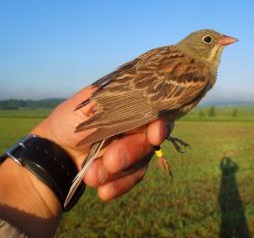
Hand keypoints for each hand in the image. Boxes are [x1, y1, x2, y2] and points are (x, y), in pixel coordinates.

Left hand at [31, 86, 170, 200]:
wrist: (54, 152)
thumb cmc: (69, 122)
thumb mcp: (86, 106)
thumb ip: (113, 102)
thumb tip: (139, 101)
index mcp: (130, 106)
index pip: (156, 112)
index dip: (160, 124)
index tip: (155, 135)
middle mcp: (137, 126)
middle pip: (150, 141)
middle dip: (130, 152)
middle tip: (110, 161)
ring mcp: (134, 148)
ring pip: (142, 162)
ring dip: (119, 172)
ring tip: (92, 176)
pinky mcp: (129, 169)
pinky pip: (133, 178)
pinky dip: (119, 185)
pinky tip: (103, 191)